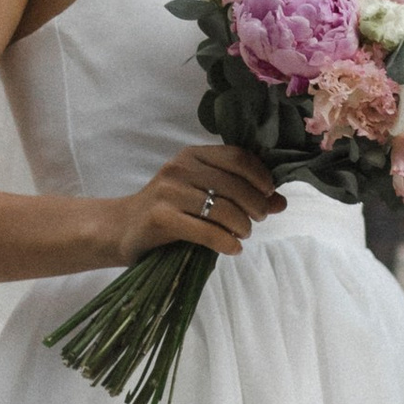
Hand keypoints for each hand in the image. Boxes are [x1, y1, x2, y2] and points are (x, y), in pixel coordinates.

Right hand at [102, 143, 280, 267]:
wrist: (123, 228)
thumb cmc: (170, 210)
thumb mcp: (204, 195)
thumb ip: (242, 195)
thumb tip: (281, 202)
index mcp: (192, 155)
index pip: (237, 157)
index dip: (260, 176)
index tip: (268, 194)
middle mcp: (179, 168)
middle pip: (234, 185)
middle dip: (255, 205)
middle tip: (257, 221)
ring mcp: (168, 192)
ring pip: (223, 208)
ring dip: (242, 226)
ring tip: (242, 235)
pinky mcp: (161, 218)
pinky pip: (207, 231)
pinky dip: (227, 242)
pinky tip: (233, 248)